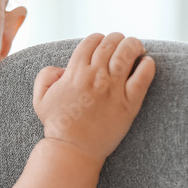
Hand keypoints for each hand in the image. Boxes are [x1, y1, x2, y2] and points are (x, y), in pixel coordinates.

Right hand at [33, 33, 155, 161]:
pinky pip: (143, 77)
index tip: (103, 45)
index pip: (92, 41)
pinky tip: (147, 62)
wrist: (73, 149)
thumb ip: (46, 76)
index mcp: (75, 71)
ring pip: (127, 53)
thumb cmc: (57, 125)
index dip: (99, 39)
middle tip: (122, 44)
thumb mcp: (40, 98)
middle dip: (118, 39)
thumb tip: (61, 68)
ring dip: (133, 45)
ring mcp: (113, 89)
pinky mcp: (128, 104)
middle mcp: (95, 76)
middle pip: (111, 43)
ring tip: (137, 48)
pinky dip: (147, 65)